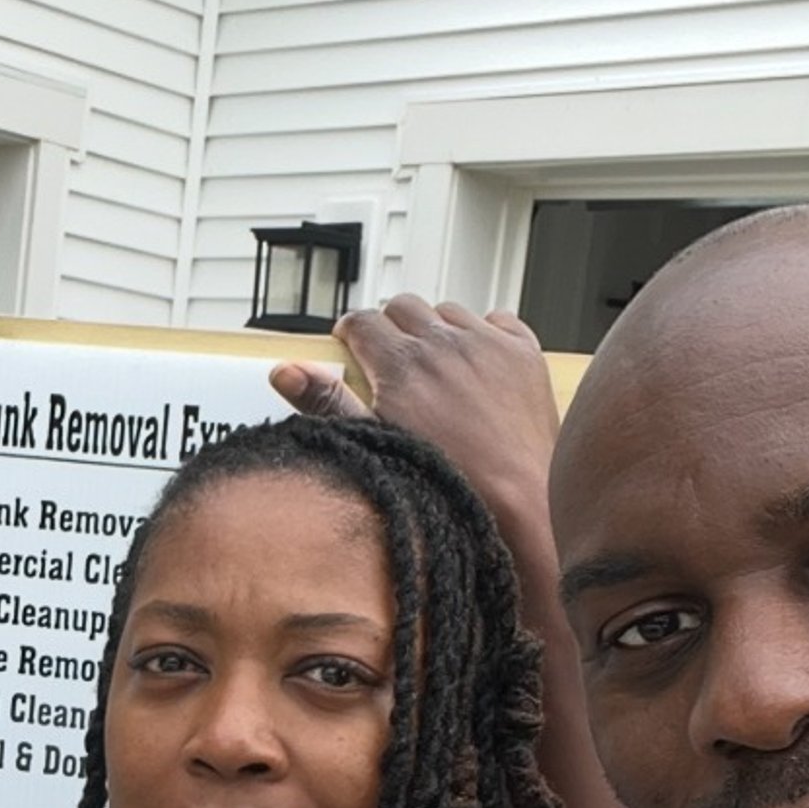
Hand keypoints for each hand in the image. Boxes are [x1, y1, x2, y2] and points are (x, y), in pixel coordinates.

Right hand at [270, 296, 562, 510]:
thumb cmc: (448, 482)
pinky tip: (478, 364)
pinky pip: (497, 320)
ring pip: (448, 311)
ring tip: (435, 364)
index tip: (352, 345)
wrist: (519, 500)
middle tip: (391, 358)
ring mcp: (487, 344)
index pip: (363, 321)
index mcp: (401, 363)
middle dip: (392, 325)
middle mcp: (443, 342)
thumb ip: (327, 401)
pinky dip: (484, 334)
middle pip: (403, 306)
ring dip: (436, 329)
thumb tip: (285, 371)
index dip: (352, 333)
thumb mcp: (373, 443)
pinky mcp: (522, 352)